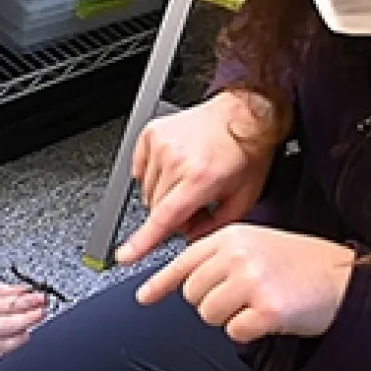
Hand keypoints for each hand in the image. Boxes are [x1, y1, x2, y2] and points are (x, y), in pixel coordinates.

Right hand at [0, 284, 47, 368]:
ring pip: (11, 323)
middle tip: (42, 299)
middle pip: (10, 304)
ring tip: (40, 315)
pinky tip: (25, 336)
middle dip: (29, 301)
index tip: (28, 289)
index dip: (17, 289)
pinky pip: (2, 344)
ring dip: (29, 318)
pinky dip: (16, 340)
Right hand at [118, 91, 275, 263]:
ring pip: (147, 191)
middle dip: (173, 214)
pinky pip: (139, 169)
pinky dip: (153, 175)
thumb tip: (190, 238)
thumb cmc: (246, 152)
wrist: (242, 115)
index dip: (143, 241)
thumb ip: (215, 226)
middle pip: (156, 208)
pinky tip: (175, 168)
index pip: (165, 218)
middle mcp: (178, 160)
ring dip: (163, 194)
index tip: (125, 255)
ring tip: (187, 180)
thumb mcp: (244, 198)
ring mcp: (162, 144)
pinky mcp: (152, 133)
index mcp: (201, 178)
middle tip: (195, 203)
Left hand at [138, 224, 355, 343]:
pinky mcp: (265, 310)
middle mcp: (237, 255)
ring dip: (231, 316)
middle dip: (212, 301)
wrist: (345, 277)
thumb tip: (181, 281)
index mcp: (232, 236)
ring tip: (258, 302)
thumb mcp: (257, 244)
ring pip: (209, 314)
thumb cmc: (303, 262)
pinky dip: (249, 330)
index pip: (183, 262)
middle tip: (243, 296)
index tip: (143, 296)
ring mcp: (250, 281)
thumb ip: (220, 257)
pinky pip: (234, 331)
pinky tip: (269, 315)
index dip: (160, 282)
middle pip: (192, 294)